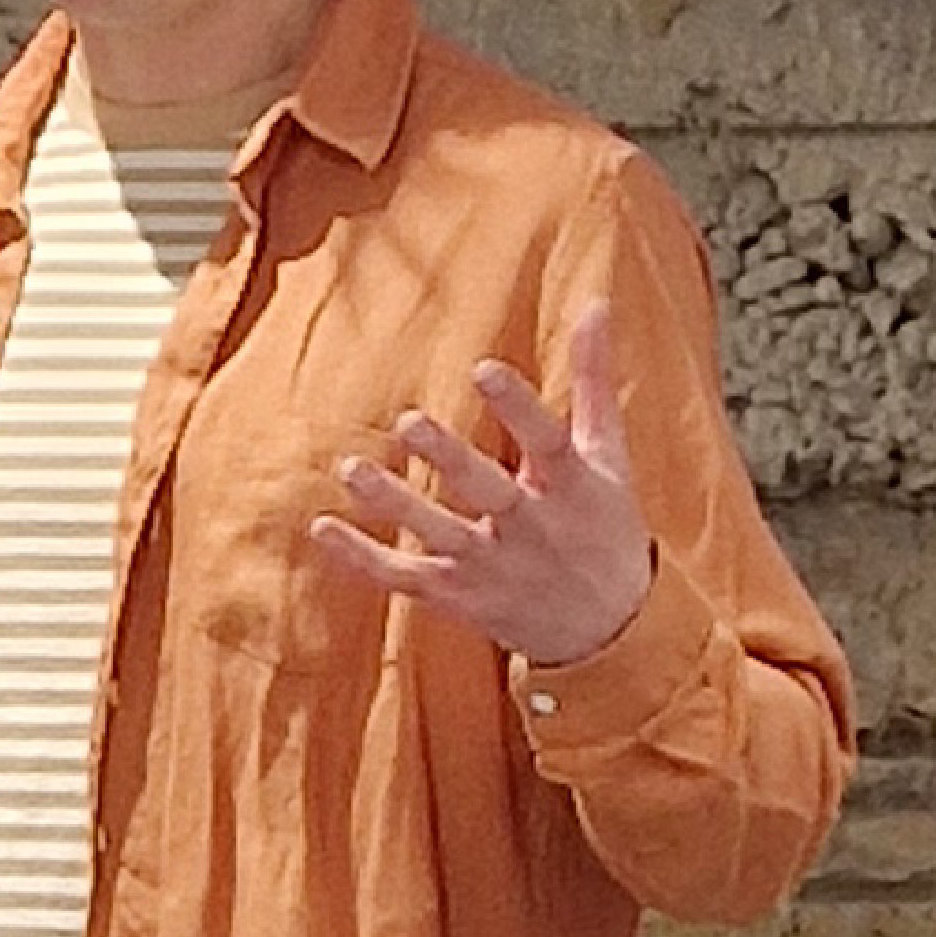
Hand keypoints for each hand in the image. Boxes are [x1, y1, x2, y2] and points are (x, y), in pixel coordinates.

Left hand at [308, 297, 660, 668]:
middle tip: (411, 423)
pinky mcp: (461, 597)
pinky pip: (406, 578)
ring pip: (439, 535)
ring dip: (394, 504)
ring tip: (350, 469)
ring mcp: (493, 567)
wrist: (613, 632)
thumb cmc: (605, 527)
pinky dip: (363, 559)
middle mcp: (532, 529)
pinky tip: (322, 528)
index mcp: (572, 487)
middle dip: (451, 460)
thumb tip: (597, 304)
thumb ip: (593, 381)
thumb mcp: (609, 457)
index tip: (484, 369)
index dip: (517, 407)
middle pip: (488, 492)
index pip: (546, 442)